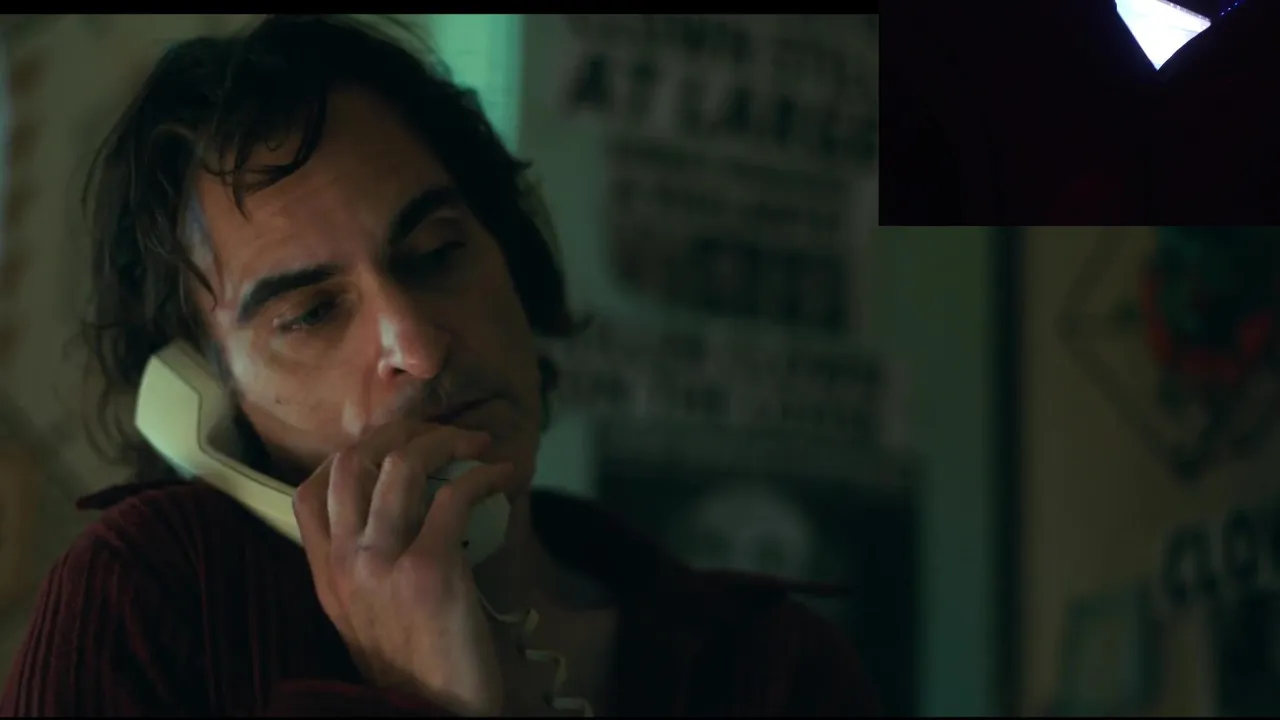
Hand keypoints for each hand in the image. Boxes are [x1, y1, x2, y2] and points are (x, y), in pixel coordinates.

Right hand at [292, 420, 517, 715]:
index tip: (395, 444)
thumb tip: (394, 506)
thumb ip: (361, 565)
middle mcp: (344, 563)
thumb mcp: (363, 615)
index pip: (310, 489)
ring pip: (402, 463)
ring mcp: (381, 564)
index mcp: (325, 575)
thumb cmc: (414, 666)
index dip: (353, 451)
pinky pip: (455, 496)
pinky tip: (503, 474)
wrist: (435, 714)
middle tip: (442, 436)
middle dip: (402, 431)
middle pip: (353, 460)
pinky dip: (484, 474)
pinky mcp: (429, 571)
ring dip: (447, 440)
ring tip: (477, 445)